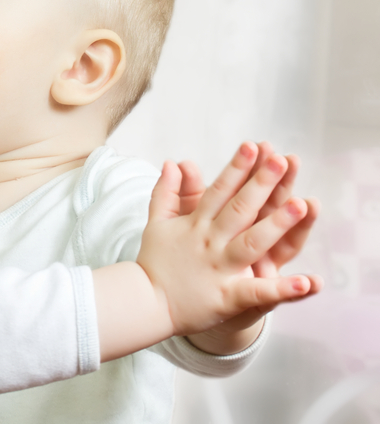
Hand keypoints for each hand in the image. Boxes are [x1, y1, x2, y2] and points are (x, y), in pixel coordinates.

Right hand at [137, 144, 318, 337]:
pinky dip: (281, 289)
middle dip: (261, 184)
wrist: (143, 303)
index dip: (236, 168)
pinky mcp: (227, 298)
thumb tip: (173, 162)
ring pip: (252, 243)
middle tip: (282, 160)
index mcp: (195, 225)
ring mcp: (219, 269)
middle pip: (239, 209)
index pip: (219, 190)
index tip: (252, 146)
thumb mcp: (157, 222)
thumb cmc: (155, 262)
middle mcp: (209, 243)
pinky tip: (307, 282)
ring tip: (302, 205)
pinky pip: (257, 293)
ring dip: (277, 224)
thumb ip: (167, 192)